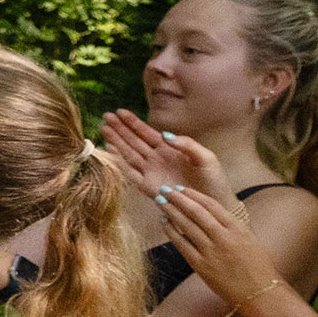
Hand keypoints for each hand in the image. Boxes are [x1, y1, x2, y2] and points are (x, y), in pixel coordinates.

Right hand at [103, 108, 226, 201]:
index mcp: (170, 149)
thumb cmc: (212, 181)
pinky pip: (130, 172)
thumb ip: (187, 144)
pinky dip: (119, 162)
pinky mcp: (148, 187)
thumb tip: (165, 134)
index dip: (133, 123)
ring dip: (116, 142)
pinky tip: (110, 151)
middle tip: (106, 116)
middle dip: (120, 129)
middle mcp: (157, 159)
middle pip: (134, 141)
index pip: (147, 133)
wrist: (214, 204)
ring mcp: (151, 173)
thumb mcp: (206, 157)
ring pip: (128, 153)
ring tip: (103, 129)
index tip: (120, 112)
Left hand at [154, 175, 287, 314]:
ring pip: (186, 226)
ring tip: (160, 202)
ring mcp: (211, 252)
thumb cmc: (258, 267)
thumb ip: (233, 226)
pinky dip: (171, 232)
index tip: (181, 189)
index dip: (194, 195)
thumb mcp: (251, 240)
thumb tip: (213, 214)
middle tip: (164, 190)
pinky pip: (182, 245)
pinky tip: (163, 223)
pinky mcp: (201, 266)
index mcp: (238, 229)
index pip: (212, 205)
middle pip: (196, 212)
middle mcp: (224, 238)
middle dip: (178, 199)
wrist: (259, 294)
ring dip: (171, 211)